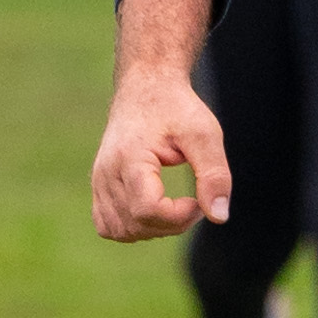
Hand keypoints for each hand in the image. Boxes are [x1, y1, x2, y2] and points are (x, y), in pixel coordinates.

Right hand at [91, 0, 229, 240]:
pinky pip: (108, 225)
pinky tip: (155, 210)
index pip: (147, 210)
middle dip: (173, 223)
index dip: (179, 216)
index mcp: (129, 158)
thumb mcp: (204, 134)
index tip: (198, 200)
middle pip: (137, 225)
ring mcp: (98, 181)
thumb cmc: (176, 108)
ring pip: (121, 231)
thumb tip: (219, 217)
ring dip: (155, 229)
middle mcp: (106, 172)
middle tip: (195, 200)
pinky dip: (133, 228)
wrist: (146, 86)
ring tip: (176, 205)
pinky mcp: (98, 185)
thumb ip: (214, 175)